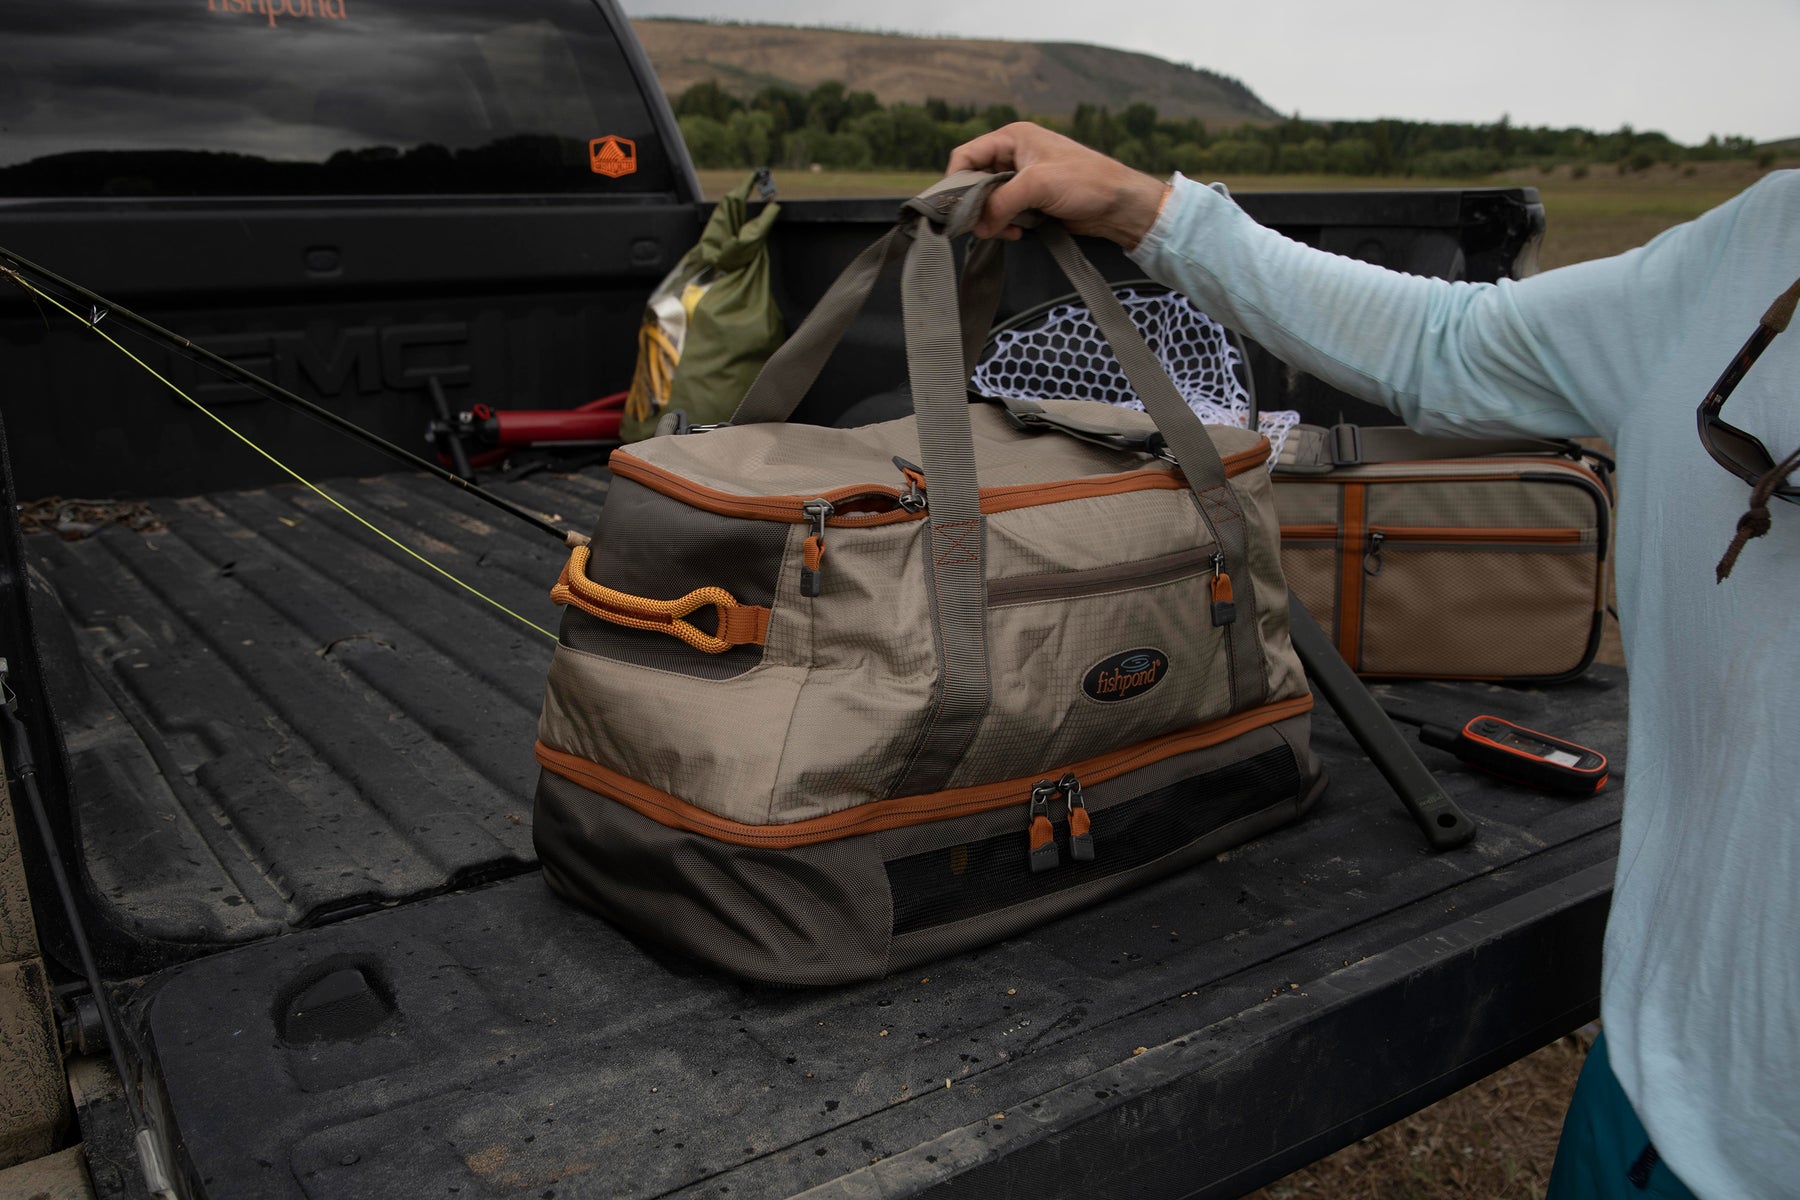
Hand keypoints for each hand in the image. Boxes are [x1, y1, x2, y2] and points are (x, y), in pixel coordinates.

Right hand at [947, 123, 1168, 246]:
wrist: (1119, 205)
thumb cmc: (1085, 182)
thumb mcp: (1037, 185)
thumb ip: (1000, 203)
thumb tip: (976, 226)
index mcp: (1012, 138)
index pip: (967, 155)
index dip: (956, 181)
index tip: (955, 209)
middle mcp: (1013, 156)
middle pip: (975, 181)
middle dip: (978, 206)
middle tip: (984, 226)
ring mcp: (1022, 180)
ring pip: (988, 202)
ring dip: (993, 220)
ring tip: (1010, 231)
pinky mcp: (1031, 201)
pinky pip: (1004, 214)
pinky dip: (1006, 226)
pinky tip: (1020, 233)